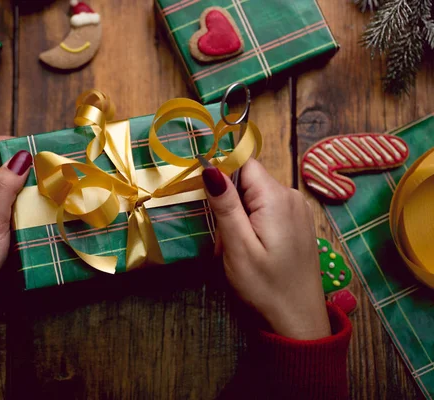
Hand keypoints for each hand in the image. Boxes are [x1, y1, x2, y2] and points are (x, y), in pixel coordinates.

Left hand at [0, 137, 31, 317]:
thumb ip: (4, 188)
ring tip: (55, 190)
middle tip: (49, 168)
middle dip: (21, 168)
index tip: (23, 145)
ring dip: (30, 194)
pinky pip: (17, 219)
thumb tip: (22, 155)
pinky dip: (31, 215)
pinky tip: (49, 217)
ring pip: (10, 198)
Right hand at [202, 159, 330, 339]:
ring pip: (256, 196)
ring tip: (235, 247)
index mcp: (276, 197)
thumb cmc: (265, 287)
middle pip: (248, 180)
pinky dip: (252, 224)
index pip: (243, 163)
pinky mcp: (297, 224)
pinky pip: (267, 210)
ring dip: (239, 216)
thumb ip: (225, 204)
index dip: (221, 175)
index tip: (206, 199)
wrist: (297, 323)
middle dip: (229, 202)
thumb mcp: (238, 247)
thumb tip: (209, 167)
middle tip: (222, 236)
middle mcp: (291, 196)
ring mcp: (297, 210)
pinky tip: (251, 249)